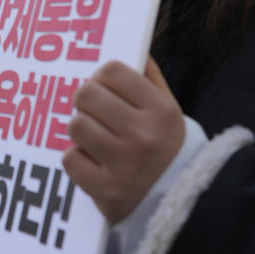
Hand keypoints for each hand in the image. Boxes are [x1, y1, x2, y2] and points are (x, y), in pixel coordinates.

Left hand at [62, 58, 185, 224]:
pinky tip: (93, 162)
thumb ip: (150, 79)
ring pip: (76, 126)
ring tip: (94, 137)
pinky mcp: (106, 191)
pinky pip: (71, 159)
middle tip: (94, 113)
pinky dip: (78, 160)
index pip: (113, 71)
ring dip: (81, 130)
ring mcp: (124, 165)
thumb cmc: (168, 150)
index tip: (104, 88)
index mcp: (161, 112)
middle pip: (87, 94)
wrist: (184, 206)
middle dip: (86, 102)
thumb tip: (134, 47)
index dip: (101, 76)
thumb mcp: (171, 112)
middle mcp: (143, 136)